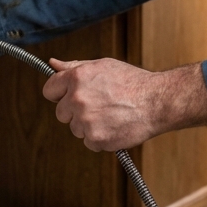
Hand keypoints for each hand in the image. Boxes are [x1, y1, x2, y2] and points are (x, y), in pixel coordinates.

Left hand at [42, 59, 206, 150]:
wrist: (157, 101)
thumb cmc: (133, 82)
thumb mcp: (103, 66)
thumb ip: (75, 66)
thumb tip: (52, 64)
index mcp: (77, 78)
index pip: (49, 90)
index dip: (60, 93)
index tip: (70, 96)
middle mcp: (77, 99)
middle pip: (61, 113)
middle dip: (75, 111)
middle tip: (99, 105)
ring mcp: (85, 120)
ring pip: (75, 129)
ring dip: (89, 125)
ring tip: (111, 115)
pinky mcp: (95, 139)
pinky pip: (89, 142)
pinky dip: (100, 138)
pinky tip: (115, 126)